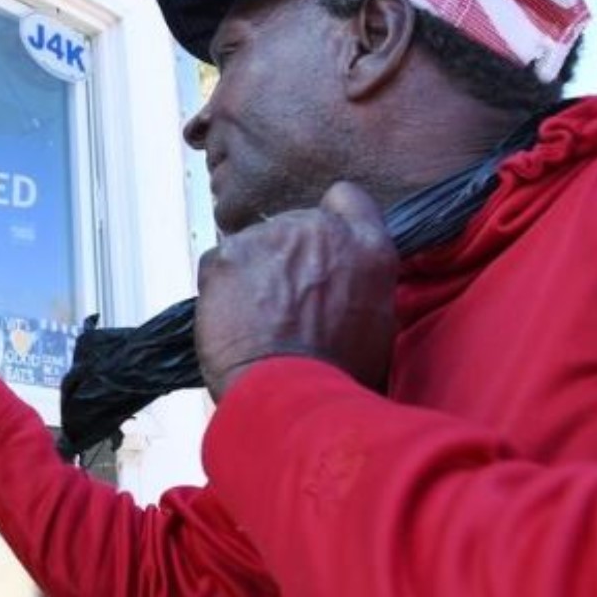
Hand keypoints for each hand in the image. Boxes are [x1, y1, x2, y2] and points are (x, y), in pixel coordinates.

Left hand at [194, 181, 398, 399]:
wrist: (290, 397)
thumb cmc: (336, 376)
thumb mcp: (376, 323)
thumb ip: (359, 280)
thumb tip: (343, 277)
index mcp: (367, 246)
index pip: (347, 198)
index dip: (332, 219)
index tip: (320, 246)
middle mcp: (320, 230)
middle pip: (295, 225)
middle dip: (288, 255)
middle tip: (286, 302)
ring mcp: (270, 237)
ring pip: (255, 244)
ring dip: (254, 272)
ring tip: (258, 319)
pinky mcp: (227, 254)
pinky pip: (220, 263)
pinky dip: (222, 288)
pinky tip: (234, 322)